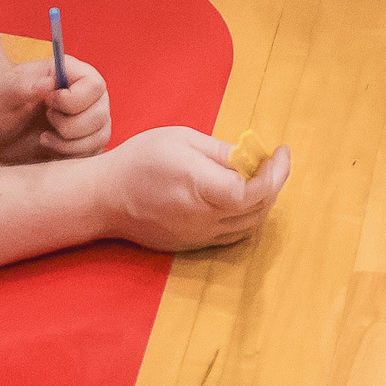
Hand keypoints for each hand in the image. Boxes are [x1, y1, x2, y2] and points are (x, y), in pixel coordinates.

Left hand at [0, 47, 112, 166]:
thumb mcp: (0, 95)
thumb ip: (22, 86)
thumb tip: (49, 82)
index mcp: (69, 72)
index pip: (94, 85)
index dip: (73, 100)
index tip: (47, 105)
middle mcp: (86, 93)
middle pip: (100, 113)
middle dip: (69, 126)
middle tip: (46, 122)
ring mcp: (90, 118)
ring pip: (100, 135)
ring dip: (70, 144)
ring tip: (45, 138)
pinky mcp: (87, 141)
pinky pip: (94, 152)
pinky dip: (72, 156)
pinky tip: (51, 148)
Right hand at [102, 125, 284, 251]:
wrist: (105, 198)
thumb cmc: (140, 160)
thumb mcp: (181, 140)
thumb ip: (220, 151)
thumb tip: (251, 157)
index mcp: (198, 187)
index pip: (251, 192)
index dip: (275, 174)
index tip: (280, 151)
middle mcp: (201, 217)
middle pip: (256, 210)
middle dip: (275, 183)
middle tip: (274, 159)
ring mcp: (197, 235)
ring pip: (248, 226)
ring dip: (264, 202)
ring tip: (262, 176)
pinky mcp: (191, 245)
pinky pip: (232, 235)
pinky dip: (248, 217)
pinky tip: (244, 197)